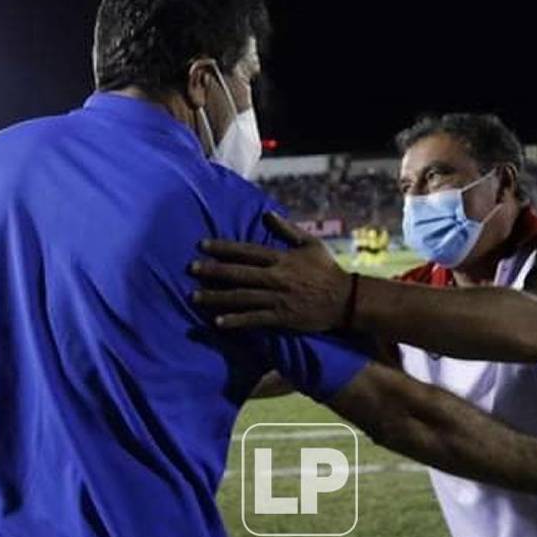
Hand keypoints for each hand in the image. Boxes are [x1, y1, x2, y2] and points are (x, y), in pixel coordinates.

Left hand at [191, 212, 352, 331]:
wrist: (345, 300)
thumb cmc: (327, 270)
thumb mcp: (310, 244)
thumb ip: (287, 229)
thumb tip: (267, 214)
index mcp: (281, 259)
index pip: (246, 252)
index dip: (223, 248)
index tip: (202, 245)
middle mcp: (276, 278)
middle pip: (238, 273)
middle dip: (213, 271)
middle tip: (191, 269)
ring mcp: (277, 299)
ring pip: (241, 297)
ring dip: (217, 297)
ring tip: (195, 297)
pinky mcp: (281, 318)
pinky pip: (254, 319)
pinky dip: (235, 321)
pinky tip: (218, 322)